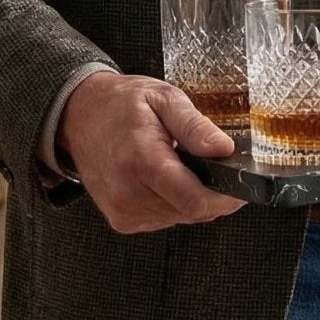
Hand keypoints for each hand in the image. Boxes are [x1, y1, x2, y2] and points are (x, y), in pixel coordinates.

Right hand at [57, 72, 244, 234]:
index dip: (226, 198)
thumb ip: (195, 126)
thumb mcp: (164, 99)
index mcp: (142, 162)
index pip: (195, 201)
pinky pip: (165, 220)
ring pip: (182, 218)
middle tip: (208, 165)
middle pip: (193, 212)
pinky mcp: (122, 221)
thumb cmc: (120, 105)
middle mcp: (129, 193)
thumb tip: (224, 149)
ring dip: (191, 198)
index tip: (240, 185)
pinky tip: (163, 179)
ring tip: (179, 166)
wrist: (79, 115)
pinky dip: (174, 203)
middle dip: (211, 193)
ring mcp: (123, 211)